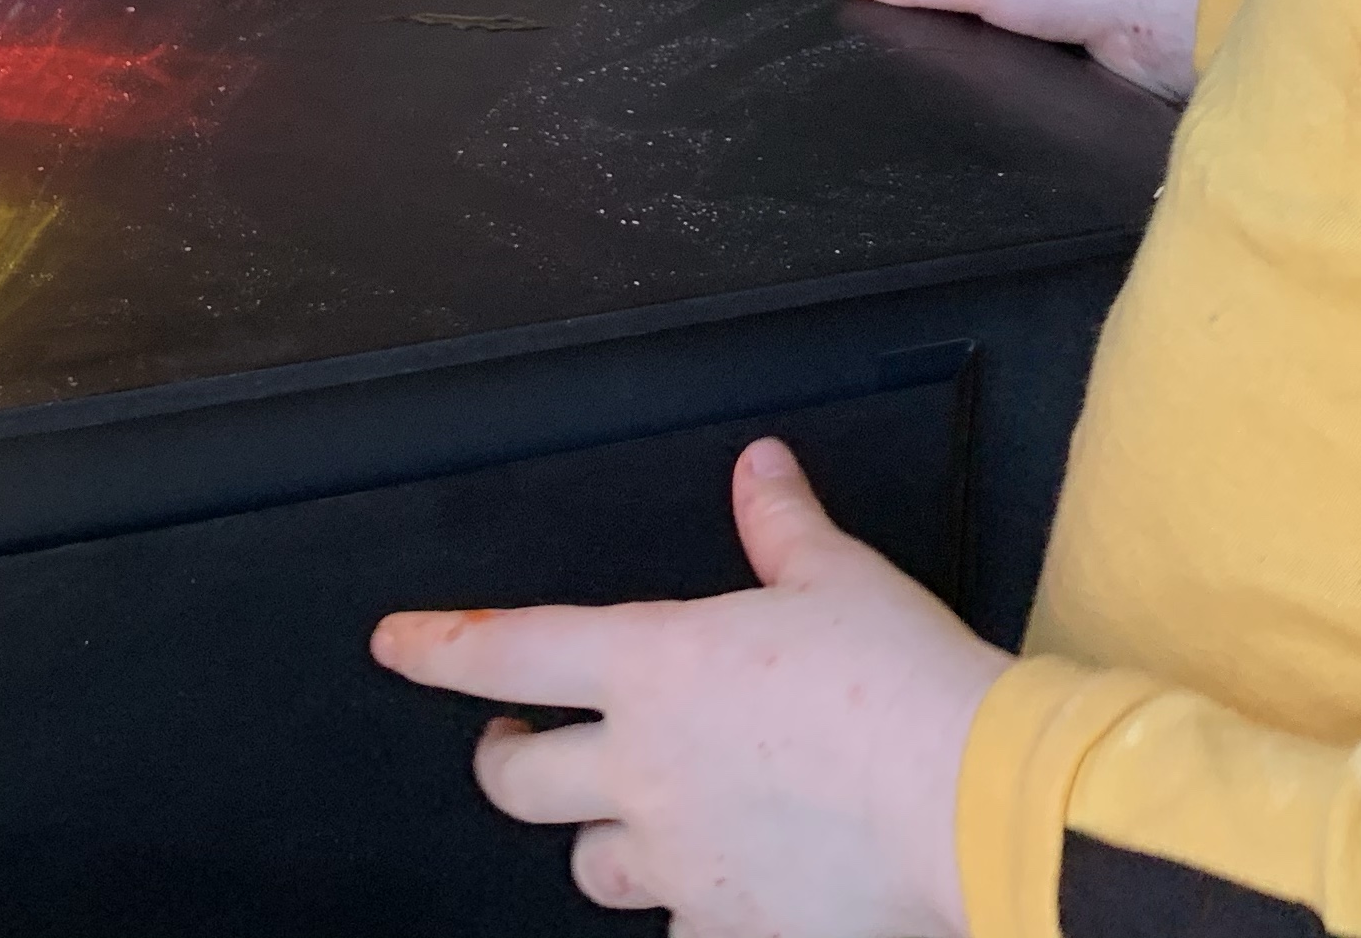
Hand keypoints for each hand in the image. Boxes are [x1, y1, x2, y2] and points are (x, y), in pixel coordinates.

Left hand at [371, 438, 1004, 934]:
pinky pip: (673, 930)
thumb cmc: (903, 683)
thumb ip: (782, 525)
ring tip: (627, 820)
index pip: (507, 651)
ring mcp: (677, 858)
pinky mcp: (725, 927)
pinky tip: (716, 890)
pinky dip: (684, 911)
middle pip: (517, 784)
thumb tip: (761, 468)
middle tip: (513, 749)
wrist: (965, 802)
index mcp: (654, 666)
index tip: (396, 646)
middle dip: (504, 763)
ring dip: (595, 841)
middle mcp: (644, 767)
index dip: (437, 647)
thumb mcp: (838, 578)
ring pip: (586, 867)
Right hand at [838, 0, 1210, 99]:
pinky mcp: (1111, 90)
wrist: (1169, 34)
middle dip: (979, 53)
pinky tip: (1013, 140)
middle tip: (927, 89)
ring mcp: (1097, 43)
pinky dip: (1040, 116)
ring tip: (957, 126)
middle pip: (1008, 27)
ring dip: (1009, 90)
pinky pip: (1060, 104)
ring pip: (1033, 71)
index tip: (909, 32)